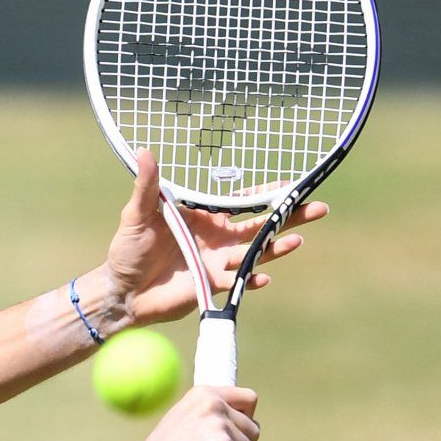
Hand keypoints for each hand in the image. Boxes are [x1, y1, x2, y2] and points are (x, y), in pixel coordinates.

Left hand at [95, 148, 328, 326]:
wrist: (123, 290)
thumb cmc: (128, 250)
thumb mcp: (137, 214)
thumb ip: (147, 186)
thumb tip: (144, 151)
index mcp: (205, 217)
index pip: (242, 202)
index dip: (266, 194)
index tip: (290, 185)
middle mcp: (218, 239)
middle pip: (261, 226)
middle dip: (290, 217)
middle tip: (318, 208)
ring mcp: (218, 263)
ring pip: (256, 253)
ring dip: (277, 247)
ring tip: (298, 239)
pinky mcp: (212, 286)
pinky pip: (239, 282)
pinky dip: (251, 279)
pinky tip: (263, 276)